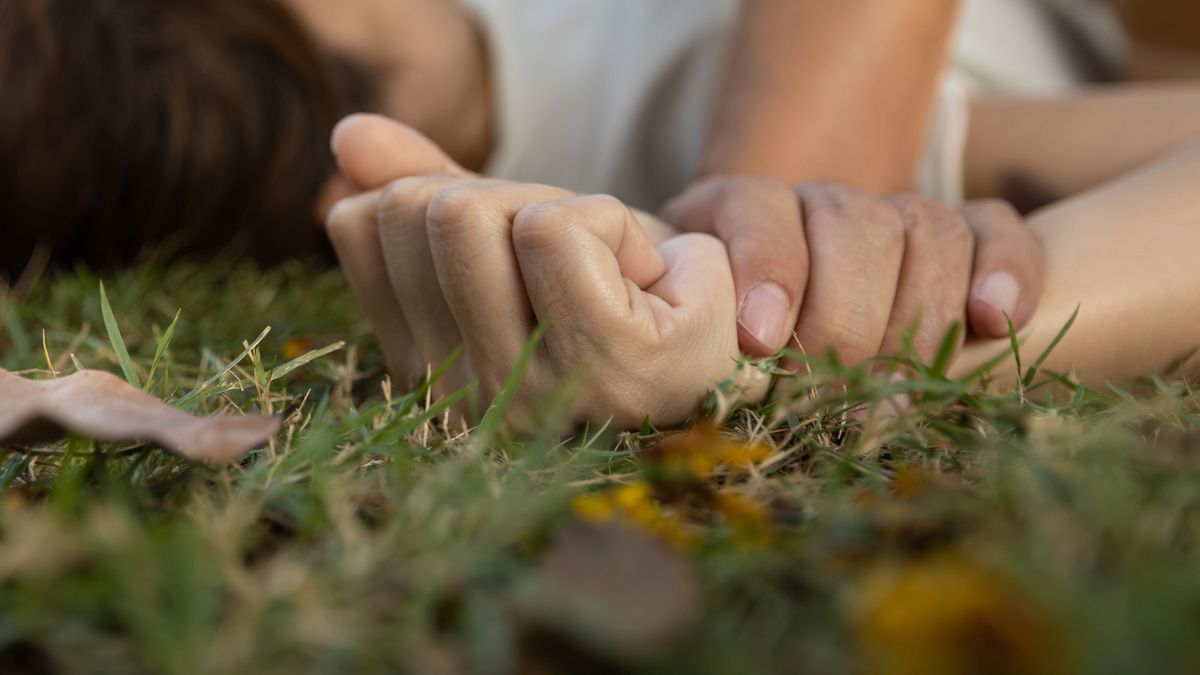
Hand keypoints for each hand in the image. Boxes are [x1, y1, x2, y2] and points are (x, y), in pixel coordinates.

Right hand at [326, 115, 763, 425]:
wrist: (729, 324)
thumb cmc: (614, 282)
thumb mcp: (508, 227)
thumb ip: (422, 185)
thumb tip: (344, 136)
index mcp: (419, 371)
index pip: (363, 223)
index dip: (451, 199)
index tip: (520, 255)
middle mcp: (457, 402)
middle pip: (425, 211)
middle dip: (513, 198)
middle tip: (579, 260)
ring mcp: (526, 396)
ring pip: (479, 213)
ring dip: (564, 211)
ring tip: (610, 272)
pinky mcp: (604, 367)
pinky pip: (560, 227)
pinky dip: (612, 222)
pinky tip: (647, 281)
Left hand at [661, 176, 1043, 365]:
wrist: (780, 334)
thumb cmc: (725, 348)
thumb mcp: (695, 338)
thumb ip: (692, 337)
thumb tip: (705, 370)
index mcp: (741, 211)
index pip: (757, 211)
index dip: (766, 268)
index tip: (762, 341)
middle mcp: (820, 203)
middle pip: (852, 225)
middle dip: (845, 318)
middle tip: (831, 389)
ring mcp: (893, 215)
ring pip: (926, 227)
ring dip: (918, 315)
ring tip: (896, 390)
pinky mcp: (963, 236)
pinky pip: (996, 229)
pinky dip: (1006, 270)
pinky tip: (995, 322)